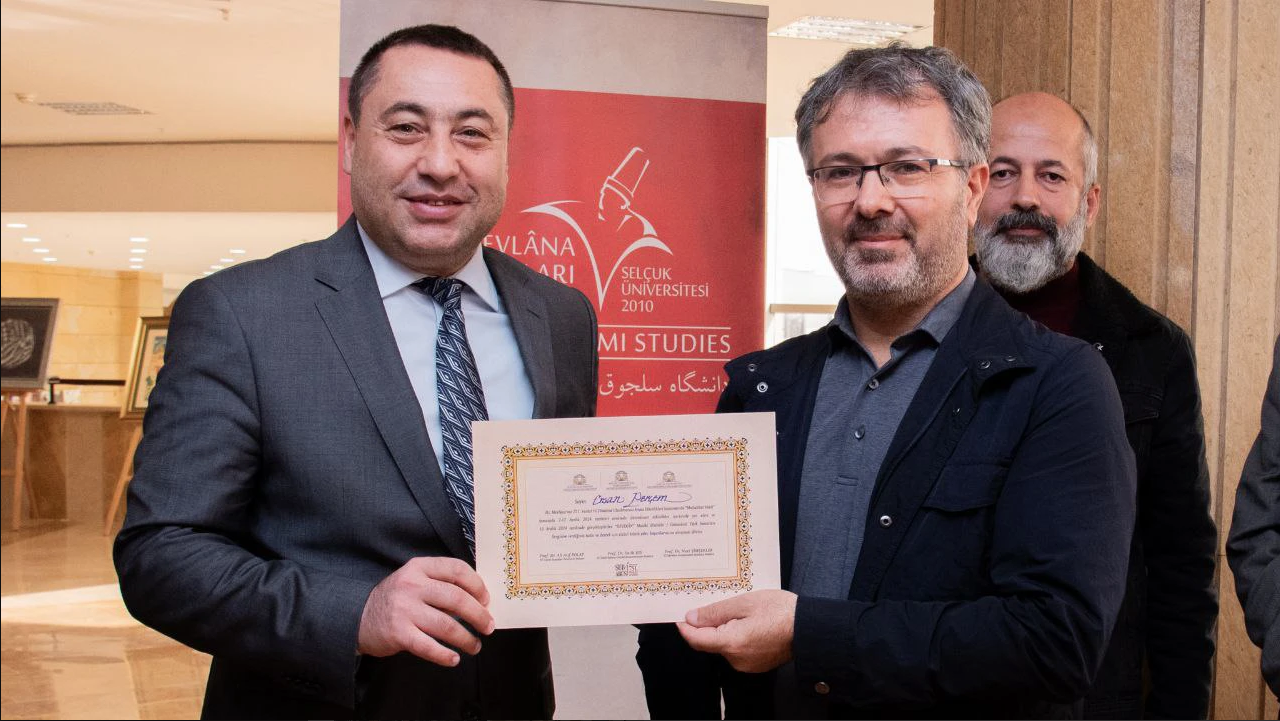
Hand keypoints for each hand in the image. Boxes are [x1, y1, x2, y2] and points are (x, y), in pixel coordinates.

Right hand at [357, 556, 494, 666]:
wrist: (356, 617)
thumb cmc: (395, 599)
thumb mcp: (413, 580)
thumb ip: (439, 583)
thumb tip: (478, 600)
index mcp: (419, 568)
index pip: (456, 569)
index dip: (477, 585)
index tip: (486, 599)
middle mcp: (412, 586)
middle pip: (457, 598)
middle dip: (479, 615)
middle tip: (488, 626)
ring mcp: (404, 610)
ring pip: (447, 626)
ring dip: (467, 639)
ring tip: (475, 645)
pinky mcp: (398, 634)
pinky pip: (429, 647)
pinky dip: (445, 656)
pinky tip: (454, 658)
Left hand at [677, 589, 797, 672]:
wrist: (809, 627)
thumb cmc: (781, 611)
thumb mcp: (744, 602)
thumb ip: (715, 612)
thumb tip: (692, 618)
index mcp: (731, 643)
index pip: (696, 640)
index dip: (685, 628)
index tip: (680, 617)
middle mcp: (737, 659)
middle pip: (710, 642)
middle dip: (708, 624)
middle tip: (714, 604)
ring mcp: (747, 664)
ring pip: (724, 645)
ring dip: (724, 629)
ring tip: (739, 610)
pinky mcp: (756, 664)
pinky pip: (738, 650)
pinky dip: (737, 636)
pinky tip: (748, 622)